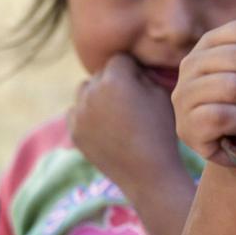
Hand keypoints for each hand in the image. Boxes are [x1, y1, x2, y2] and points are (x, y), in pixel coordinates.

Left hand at [68, 53, 187, 196]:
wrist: (148, 174)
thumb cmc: (161, 132)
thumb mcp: (161, 95)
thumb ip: (144, 75)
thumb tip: (133, 70)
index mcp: (115, 79)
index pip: (120, 60)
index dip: (133, 70)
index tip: (142, 84)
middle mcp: (92, 92)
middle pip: (101, 74)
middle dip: (114, 81)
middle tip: (131, 101)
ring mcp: (79, 113)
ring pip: (85, 90)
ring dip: (97, 95)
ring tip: (116, 112)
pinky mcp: (74, 131)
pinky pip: (76, 112)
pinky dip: (87, 114)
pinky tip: (105, 126)